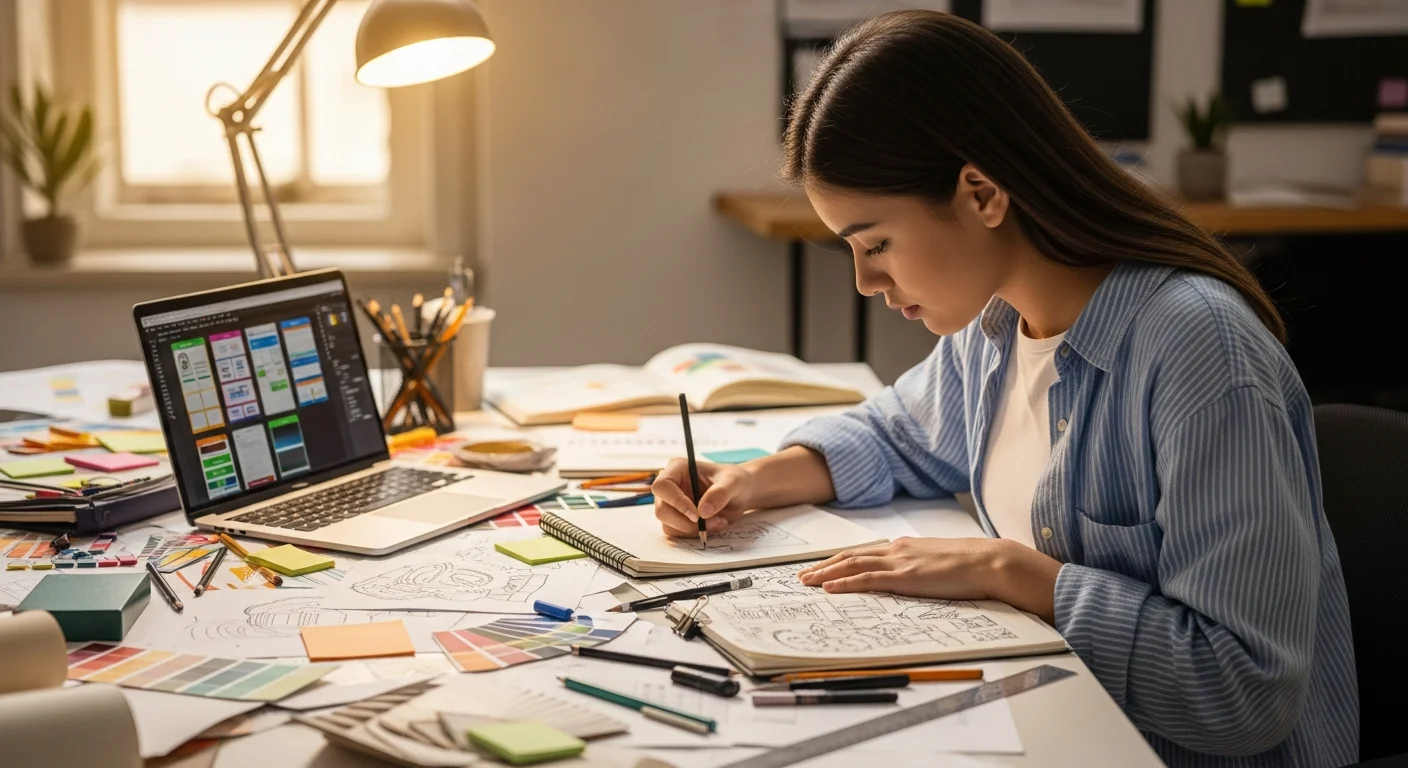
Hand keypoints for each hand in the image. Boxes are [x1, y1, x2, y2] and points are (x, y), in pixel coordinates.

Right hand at [652, 458, 756, 537]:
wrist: (740, 494)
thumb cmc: (735, 481)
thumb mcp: (734, 482)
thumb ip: (720, 493)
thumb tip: (702, 511)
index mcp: (678, 469)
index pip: (662, 486)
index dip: (676, 502)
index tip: (696, 514)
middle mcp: (671, 486)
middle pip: (661, 510)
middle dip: (685, 522)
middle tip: (710, 523)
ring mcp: (672, 504)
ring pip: (668, 525)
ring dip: (692, 530)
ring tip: (717, 522)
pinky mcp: (677, 518)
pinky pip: (677, 532)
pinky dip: (695, 534)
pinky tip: (713, 525)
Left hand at [797, 537, 1062, 621]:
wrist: (990, 562)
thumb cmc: (973, 566)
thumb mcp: (942, 562)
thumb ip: (924, 566)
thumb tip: (916, 576)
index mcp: (907, 547)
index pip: (866, 553)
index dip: (842, 560)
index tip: (825, 566)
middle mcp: (897, 550)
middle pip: (852, 556)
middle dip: (825, 565)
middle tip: (804, 575)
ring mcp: (900, 562)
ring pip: (852, 565)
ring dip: (826, 573)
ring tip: (807, 581)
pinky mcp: (905, 577)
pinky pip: (867, 580)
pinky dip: (845, 582)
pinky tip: (829, 588)